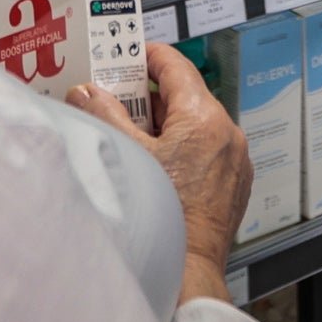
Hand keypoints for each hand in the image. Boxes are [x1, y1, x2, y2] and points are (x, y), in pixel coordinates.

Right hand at [69, 43, 249, 300]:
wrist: (188, 267)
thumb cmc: (161, 213)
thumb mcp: (126, 154)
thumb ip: (105, 115)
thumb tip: (86, 91)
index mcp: (204, 118)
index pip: (176, 67)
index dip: (149, 57)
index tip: (130, 54)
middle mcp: (228, 133)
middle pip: (186, 96)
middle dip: (150, 96)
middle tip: (118, 98)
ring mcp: (235, 161)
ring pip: (198, 125)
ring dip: (166, 124)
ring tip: (131, 134)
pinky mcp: (235, 184)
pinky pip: (209, 151)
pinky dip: (184, 147)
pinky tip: (157, 163)